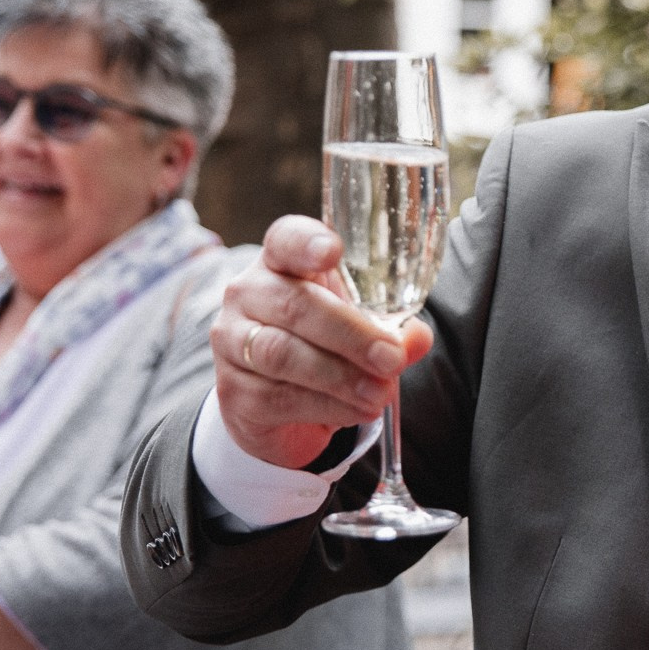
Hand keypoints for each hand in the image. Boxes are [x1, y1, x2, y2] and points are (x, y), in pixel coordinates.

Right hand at [214, 215, 433, 468]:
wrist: (278, 404)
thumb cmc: (323, 345)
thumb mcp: (360, 327)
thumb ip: (390, 329)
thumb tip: (417, 338)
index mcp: (281, 263)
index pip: (285, 239)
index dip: (306, 243)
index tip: (332, 251)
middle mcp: (248, 294)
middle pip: (294, 305)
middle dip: (350, 334)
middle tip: (391, 359)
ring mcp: (231, 341)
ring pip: (283, 354)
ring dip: (340, 377)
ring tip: (380, 392)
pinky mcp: (233, 390)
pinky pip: (279, 397)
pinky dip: (326, 406)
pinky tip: (357, 410)